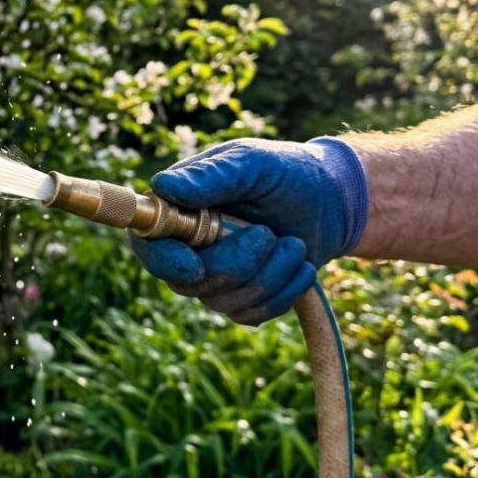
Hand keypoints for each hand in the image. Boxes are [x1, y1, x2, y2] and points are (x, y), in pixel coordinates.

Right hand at [129, 138, 366, 324]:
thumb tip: (162, 186)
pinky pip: (249, 314)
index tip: (195, 264)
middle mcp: (185, 247)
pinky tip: (299, 266)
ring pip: (222, 300)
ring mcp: (211, 277)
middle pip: (188, 281)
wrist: (331, 201)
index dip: (164, 260)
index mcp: (176, 210)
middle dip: (237, 264)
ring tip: (294, 244)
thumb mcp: (252, 163)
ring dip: (268, 275)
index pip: (146, 245)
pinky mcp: (239, 299)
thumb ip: (210, 176)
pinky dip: (282, 292)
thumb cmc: (285, 172)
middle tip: (269, 234)